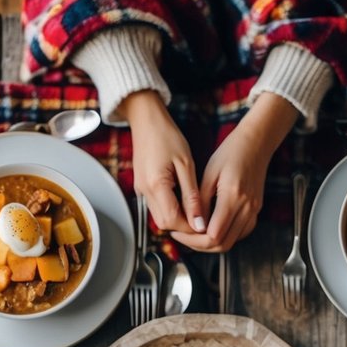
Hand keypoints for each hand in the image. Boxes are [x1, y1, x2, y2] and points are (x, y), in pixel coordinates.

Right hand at [120, 91, 205, 235]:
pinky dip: (170, 209)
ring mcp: (141, 191)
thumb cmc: (166, 135)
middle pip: (164, 224)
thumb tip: (199, 222)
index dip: (190, 226)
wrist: (146, 121)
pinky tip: (182, 200)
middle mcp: (144, 192)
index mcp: (156, 184)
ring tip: (194, 207)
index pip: (172, 220)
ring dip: (177, 218)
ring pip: (160, 218)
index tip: (204, 222)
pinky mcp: (142, 189)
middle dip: (184, 226)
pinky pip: (157, 208)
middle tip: (201, 217)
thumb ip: (192, 196)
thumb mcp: (186, 164)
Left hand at [172, 92, 298, 252]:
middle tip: (183, 237)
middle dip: (199, 246)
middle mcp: (246, 207)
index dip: (193, 240)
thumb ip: (201, 202)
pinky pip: (239, 234)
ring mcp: (253, 211)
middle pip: (222, 244)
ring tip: (194, 233)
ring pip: (231, 242)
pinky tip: (211, 228)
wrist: (256, 143)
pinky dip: (225, 236)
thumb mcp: (209, 173)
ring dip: (211, 244)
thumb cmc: (231, 152)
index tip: (178, 233)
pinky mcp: (255, 212)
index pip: (213, 235)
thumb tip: (193, 224)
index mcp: (232, 196)